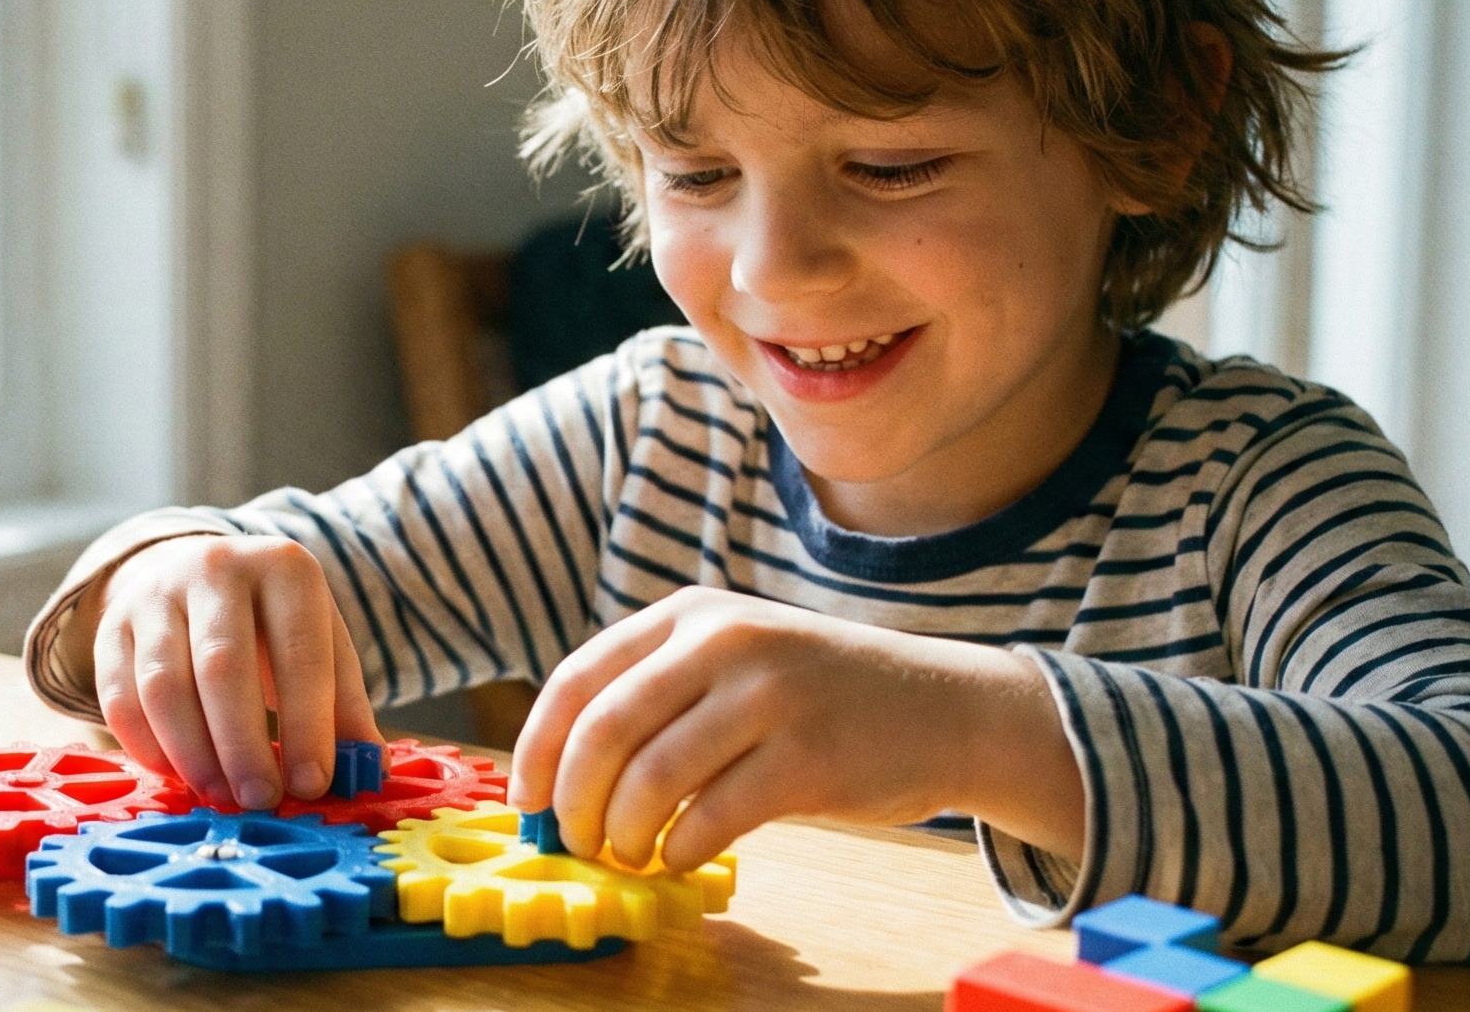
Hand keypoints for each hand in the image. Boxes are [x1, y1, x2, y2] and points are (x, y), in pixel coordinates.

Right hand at [82, 533, 382, 809]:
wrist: (193, 573)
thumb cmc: (271, 624)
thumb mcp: (321, 646)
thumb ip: (344, 708)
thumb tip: (369, 772)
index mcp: (284, 568)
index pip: (299, 652)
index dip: (307, 724)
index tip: (312, 784)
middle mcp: (215, 568)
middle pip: (223, 667)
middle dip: (243, 746)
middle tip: (261, 800)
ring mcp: (155, 595)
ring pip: (164, 686)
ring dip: (194, 754)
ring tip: (221, 796)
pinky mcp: (111, 627)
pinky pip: (121, 698)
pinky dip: (149, 748)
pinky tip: (180, 776)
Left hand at [506, 587, 1083, 871]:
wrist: (943, 707)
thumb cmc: (819, 694)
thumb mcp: (735, 657)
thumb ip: (657, 692)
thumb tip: (564, 773)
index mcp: (691, 614)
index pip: (578, 679)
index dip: (537, 748)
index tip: (526, 798)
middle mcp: (724, 642)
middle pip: (604, 731)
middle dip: (574, 800)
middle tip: (575, 839)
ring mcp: (768, 697)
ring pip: (650, 779)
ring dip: (623, 832)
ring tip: (629, 851)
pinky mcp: (807, 759)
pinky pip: (710, 818)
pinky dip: (679, 849)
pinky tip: (680, 855)